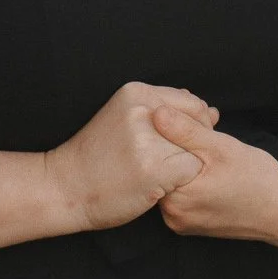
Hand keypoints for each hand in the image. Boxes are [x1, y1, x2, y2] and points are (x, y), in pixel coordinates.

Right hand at [46, 83, 217, 231]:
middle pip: (198, 125)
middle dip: (191, 146)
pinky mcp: (154, 168)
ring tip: (155, 173)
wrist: (64, 187)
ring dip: (184, 165)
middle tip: (164, 162)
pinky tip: (156, 185)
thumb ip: (166, 111)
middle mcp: (144, 109)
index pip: (192, 104)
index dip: (193, 127)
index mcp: (137, 91)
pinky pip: (191, 171)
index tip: (174, 145)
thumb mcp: (127, 119)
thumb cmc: (99, 156)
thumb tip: (212, 111)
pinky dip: (180, 182)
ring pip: (196, 149)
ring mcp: (149, 138)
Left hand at [154, 108, 277, 244]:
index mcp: (176, 197)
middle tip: (205, 132)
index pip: (156, 155)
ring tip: (211, 150)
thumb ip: (187, 131)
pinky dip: (191, 178)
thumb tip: (157, 113)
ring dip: (185, 161)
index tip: (192, 123)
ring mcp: (180, 222)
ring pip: (173, 180)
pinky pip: (182, 194)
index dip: (171, 132)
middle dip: (179, 146)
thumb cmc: (259, 181)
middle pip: (163, 169)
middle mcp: (172, 215)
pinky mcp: (189, 224)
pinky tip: (210, 169)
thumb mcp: (222, 148)